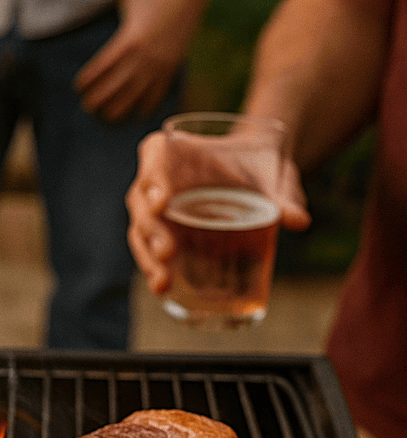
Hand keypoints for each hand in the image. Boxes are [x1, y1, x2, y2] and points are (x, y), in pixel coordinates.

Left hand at [74, 0, 202, 122]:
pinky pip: (158, 95)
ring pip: (134, 98)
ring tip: (107, 117)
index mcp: (127, 40)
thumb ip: (113, 19)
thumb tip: (90, 17)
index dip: (86, 82)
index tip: (78, 88)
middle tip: (87, 107)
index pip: (99, 69)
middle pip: (113, 90)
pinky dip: (146, 107)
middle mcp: (142, 56)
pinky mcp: (171, 68)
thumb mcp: (126, 4)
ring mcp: (158, 65)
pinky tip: (137, 115)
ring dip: (118, 111)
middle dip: (97, 102)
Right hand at [125, 129, 311, 296]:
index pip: (154, 155)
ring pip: (140, 230)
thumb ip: (285, 194)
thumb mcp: (275, 175)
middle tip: (168, 252)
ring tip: (163, 282)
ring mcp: (156, 208)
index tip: (164, 202)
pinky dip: (154, 269)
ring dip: (147, 257)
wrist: (254, 179)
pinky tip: (163, 288)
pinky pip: (149, 249)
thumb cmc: (258, 167)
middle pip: (140, 201)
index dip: (153, 177)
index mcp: (176, 149)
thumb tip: (298, 220)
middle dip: (151, 229)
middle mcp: (157, 178)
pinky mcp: (162, 232)